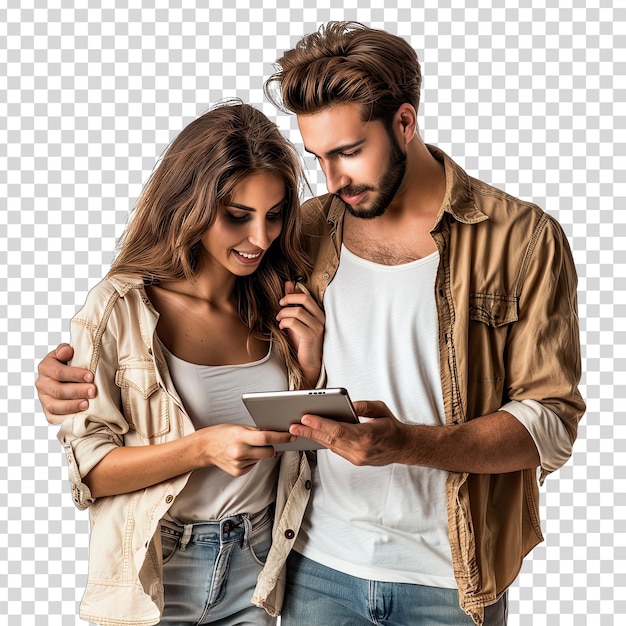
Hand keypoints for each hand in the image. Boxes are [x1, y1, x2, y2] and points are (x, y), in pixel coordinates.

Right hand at [35, 343, 96, 422]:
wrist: (74, 377)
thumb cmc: (74, 363)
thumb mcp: (70, 353)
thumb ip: (66, 350)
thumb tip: (66, 351)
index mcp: (46, 367)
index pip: (58, 372)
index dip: (75, 374)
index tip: (90, 376)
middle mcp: (42, 384)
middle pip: (58, 390)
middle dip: (77, 391)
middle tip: (93, 391)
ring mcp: (45, 399)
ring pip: (55, 406)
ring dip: (72, 406)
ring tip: (87, 404)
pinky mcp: (49, 412)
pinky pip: (55, 418)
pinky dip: (67, 418)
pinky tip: (80, 415)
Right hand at [194, 424, 296, 476]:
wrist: (205, 447)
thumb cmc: (223, 434)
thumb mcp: (240, 427)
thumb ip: (257, 431)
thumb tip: (275, 434)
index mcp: (240, 437)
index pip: (266, 438)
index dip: (281, 437)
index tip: (291, 436)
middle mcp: (240, 452)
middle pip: (268, 451)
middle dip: (274, 447)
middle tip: (272, 441)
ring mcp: (239, 464)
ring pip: (262, 458)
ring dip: (261, 453)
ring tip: (250, 446)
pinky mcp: (238, 472)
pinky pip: (254, 465)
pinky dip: (254, 459)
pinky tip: (244, 454)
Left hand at [276, 281, 324, 386]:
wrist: (308, 361)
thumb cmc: (302, 341)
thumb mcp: (296, 319)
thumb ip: (293, 302)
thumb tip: (288, 284)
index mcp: (318, 313)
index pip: (307, 296)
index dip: (292, 294)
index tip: (282, 301)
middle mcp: (320, 318)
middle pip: (304, 299)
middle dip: (288, 299)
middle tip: (279, 305)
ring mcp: (317, 326)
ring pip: (297, 311)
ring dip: (283, 314)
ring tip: (279, 320)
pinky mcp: (311, 335)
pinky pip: (294, 322)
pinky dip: (284, 323)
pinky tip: (282, 327)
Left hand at [289, 400, 414, 465]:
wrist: (403, 447)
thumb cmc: (391, 426)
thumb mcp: (381, 409)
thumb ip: (364, 406)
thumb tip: (349, 404)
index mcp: (367, 436)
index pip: (338, 430)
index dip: (320, 424)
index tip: (305, 418)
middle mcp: (360, 450)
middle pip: (329, 440)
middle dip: (309, 432)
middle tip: (292, 426)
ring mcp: (357, 458)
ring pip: (330, 446)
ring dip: (313, 438)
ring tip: (297, 430)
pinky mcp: (354, 461)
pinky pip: (335, 450)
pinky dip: (323, 441)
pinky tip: (312, 435)